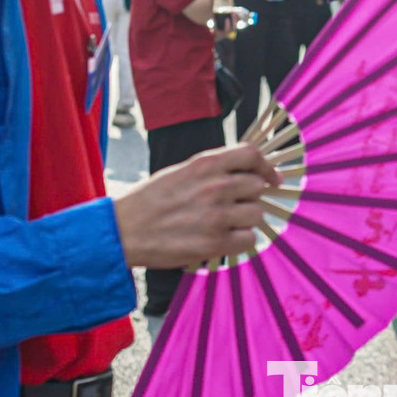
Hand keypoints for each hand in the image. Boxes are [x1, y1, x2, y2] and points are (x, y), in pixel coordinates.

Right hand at [113, 144, 279, 268]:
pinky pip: (249, 240)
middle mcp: (214, 186)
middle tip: (234, 206)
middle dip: (250, 197)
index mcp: (205, 164)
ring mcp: (216, 215)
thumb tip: (244, 173)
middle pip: (257, 186)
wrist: (124, 231)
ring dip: (246, 220)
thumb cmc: (150, 201)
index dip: (266, 166)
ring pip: (256, 214)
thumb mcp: (181, 172)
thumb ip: (213, 170)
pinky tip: (224, 240)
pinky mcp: (214, 243)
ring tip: (225, 224)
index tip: (272, 178)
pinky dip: (241, 241)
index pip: (251, 154)